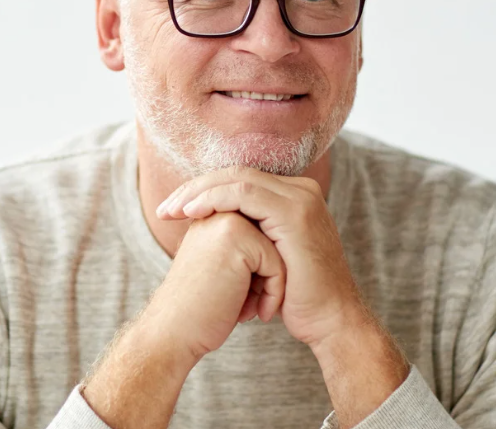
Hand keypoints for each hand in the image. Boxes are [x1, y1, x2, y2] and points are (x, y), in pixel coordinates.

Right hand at [82, 212, 285, 428]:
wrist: (173, 332)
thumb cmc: (203, 310)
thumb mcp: (225, 272)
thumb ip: (248, 251)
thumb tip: (286, 246)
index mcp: (214, 217)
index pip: (264, 240)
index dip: (260, 275)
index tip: (239, 299)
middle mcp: (219, 212)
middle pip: (274, 244)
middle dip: (267, 277)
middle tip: (247, 305)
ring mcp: (227, 220)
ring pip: (278, 252)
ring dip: (273, 286)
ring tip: (250, 308)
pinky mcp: (238, 237)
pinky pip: (277, 263)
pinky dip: (275, 293)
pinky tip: (257, 313)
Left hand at [156, 166, 365, 348]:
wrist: (330, 322)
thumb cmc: (296, 298)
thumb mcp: (269, 258)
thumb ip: (250, 235)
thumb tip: (212, 227)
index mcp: (295, 196)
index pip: (241, 179)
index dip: (204, 190)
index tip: (173, 209)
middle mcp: (301, 191)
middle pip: (237, 173)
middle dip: (195, 188)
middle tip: (165, 208)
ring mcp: (300, 199)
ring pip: (238, 178)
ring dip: (199, 192)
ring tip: (172, 210)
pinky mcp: (295, 213)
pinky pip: (245, 194)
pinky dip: (215, 199)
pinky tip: (193, 213)